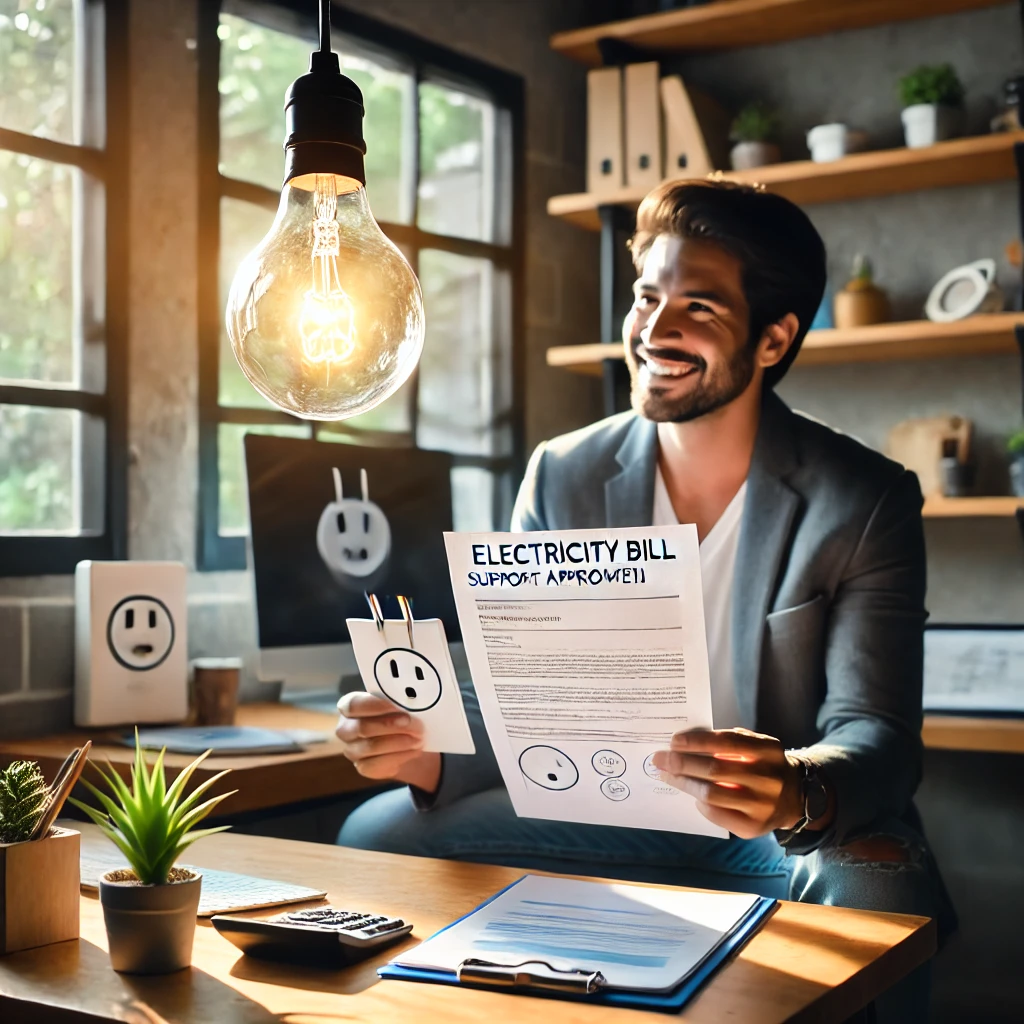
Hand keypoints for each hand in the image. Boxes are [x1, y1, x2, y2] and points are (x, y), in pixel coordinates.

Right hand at [335, 693, 440, 792]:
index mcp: (349, 707)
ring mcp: (352, 750)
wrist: (406, 740)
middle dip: (391, 725)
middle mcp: (345, 729)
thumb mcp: (397, 703)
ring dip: (399, 742)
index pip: (353, 704)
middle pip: (362, 728)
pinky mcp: (363, 768)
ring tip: (419, 738)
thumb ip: (397, 700)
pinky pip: (378, 765)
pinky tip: (414, 750)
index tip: (396, 706)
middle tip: (414, 723)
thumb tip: (410, 699)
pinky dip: (400, 756)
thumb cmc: (399, 714)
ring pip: (371, 747)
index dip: (374, 705)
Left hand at [651, 728, 809, 838]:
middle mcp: (768, 778)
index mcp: (769, 751)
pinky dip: (700, 803)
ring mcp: (762, 806)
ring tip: (667, 775)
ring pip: (711, 794)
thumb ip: (728, 742)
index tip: (674, 741)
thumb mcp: (756, 746)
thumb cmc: (764, 765)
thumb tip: (685, 743)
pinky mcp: (753, 827)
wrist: (795, 797)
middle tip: (660, 759)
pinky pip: (716, 814)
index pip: (727, 742)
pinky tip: (692, 795)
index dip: (697, 741)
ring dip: (683, 783)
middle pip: (714, 769)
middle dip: (681, 763)